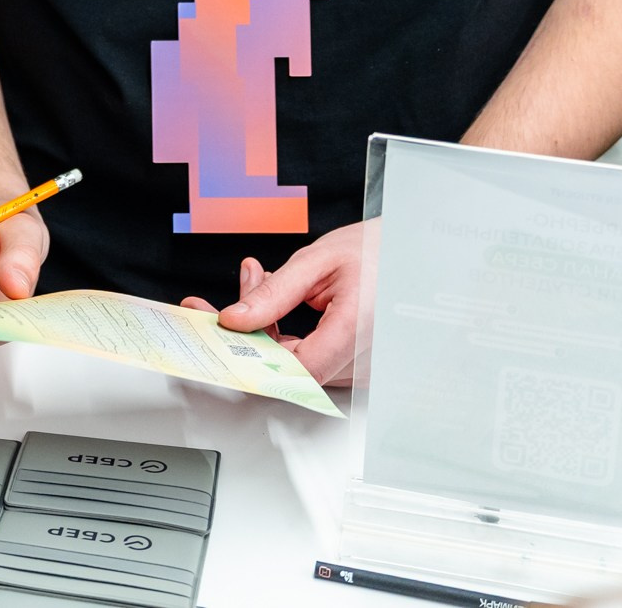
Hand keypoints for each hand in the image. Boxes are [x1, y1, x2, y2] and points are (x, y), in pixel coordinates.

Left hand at [181, 223, 367, 384]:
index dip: (255, 358)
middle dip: (248, 334)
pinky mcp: (352, 366)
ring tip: (256, 281)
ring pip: (295, 366)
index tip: (220, 335)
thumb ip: (274, 293)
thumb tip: (235, 319)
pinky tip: (274, 302)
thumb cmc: (376, 252)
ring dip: (265, 331)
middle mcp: (361, 360)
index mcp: (355, 330)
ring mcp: (359, 368)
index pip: (296, 369)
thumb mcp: (317, 261)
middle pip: (288, 368)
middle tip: (212, 308)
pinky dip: (284, 336)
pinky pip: (309, 361)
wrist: (409, 252)